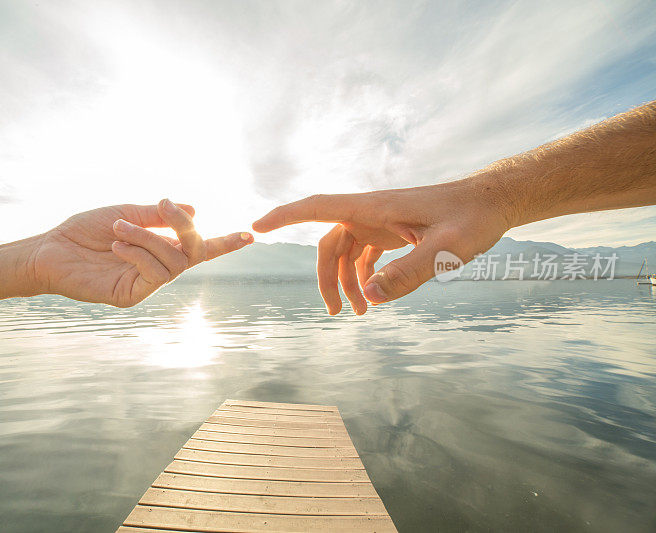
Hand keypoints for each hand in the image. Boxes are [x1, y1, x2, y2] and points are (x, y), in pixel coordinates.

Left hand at [30, 199, 252, 306]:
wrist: (50, 250)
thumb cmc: (85, 230)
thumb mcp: (125, 212)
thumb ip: (158, 215)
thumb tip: (196, 209)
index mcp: (160, 246)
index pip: (198, 246)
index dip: (225, 243)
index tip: (251, 234)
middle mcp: (158, 266)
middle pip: (193, 251)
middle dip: (183, 226)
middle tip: (164, 206)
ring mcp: (146, 283)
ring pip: (173, 262)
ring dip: (148, 237)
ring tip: (119, 227)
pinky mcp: (132, 296)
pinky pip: (154, 274)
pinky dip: (139, 252)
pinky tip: (117, 244)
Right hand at [252, 176, 511, 313]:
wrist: (494, 202)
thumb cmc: (472, 218)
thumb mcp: (445, 249)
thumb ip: (409, 273)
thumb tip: (370, 297)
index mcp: (373, 208)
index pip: (316, 208)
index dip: (284, 216)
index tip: (257, 226)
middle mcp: (370, 213)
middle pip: (330, 244)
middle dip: (326, 278)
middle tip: (336, 313)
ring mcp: (381, 222)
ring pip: (347, 253)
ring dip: (348, 282)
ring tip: (361, 313)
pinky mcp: (394, 231)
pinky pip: (367, 255)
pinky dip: (366, 276)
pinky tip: (377, 297)